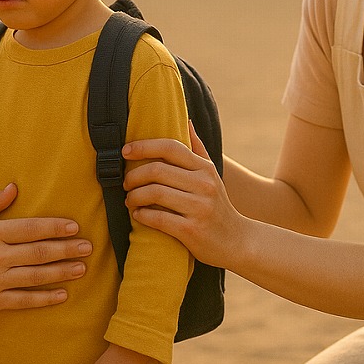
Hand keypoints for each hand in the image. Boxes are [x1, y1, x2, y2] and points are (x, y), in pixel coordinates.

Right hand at [0, 183, 91, 314]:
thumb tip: (15, 186)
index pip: (30, 228)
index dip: (54, 227)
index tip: (75, 226)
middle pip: (38, 252)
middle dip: (66, 249)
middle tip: (88, 247)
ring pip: (35, 276)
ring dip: (61, 272)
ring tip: (82, 268)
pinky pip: (24, 300)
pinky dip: (45, 298)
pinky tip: (62, 293)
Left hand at [122, 125, 243, 267]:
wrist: (237, 241)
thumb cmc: (217, 205)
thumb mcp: (212, 175)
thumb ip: (198, 149)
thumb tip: (186, 121)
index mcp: (205, 169)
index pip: (170, 147)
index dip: (144, 146)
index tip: (125, 151)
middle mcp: (203, 185)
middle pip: (157, 170)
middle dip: (133, 176)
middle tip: (125, 183)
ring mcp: (198, 208)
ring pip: (154, 193)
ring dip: (134, 196)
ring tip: (129, 200)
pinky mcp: (192, 230)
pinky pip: (158, 218)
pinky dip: (142, 215)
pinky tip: (138, 214)